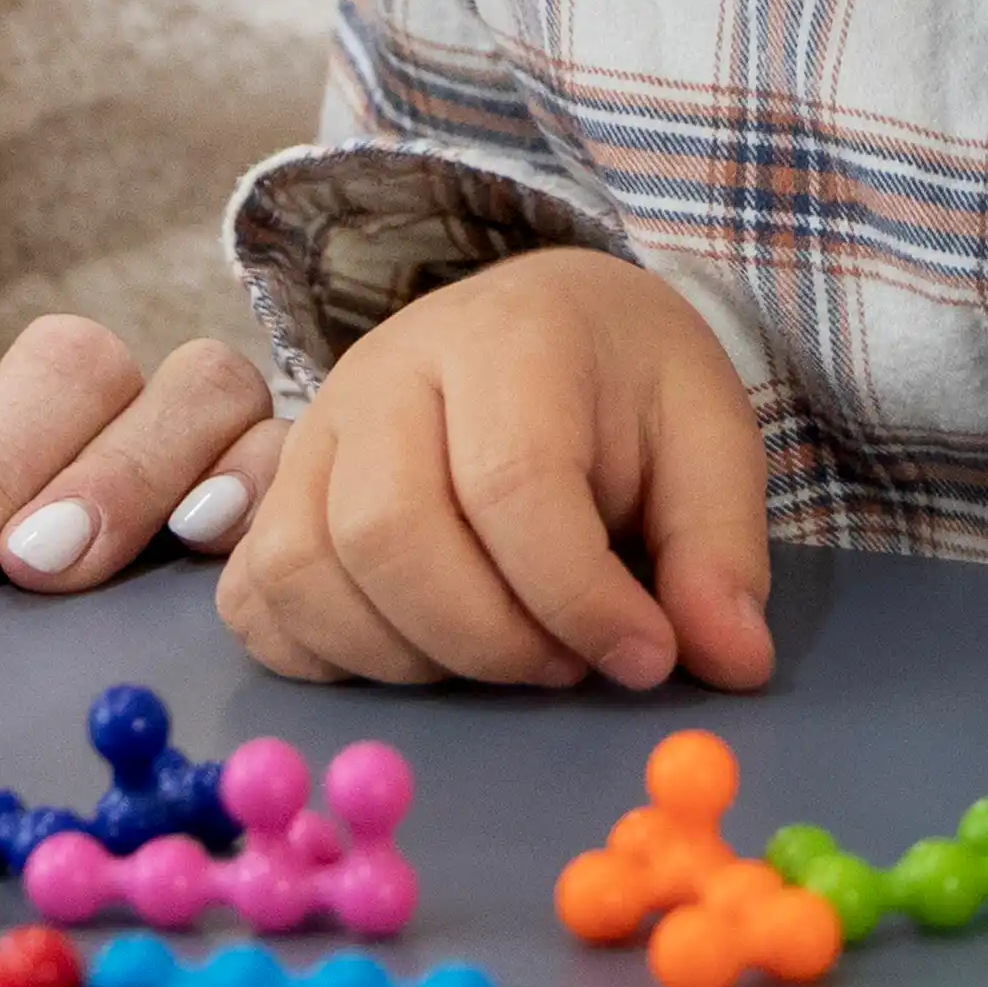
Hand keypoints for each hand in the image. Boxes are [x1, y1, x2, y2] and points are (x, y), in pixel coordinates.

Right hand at [211, 249, 776, 696]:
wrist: (541, 322)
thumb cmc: (625, 388)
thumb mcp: (708, 441)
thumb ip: (719, 550)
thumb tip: (731, 664)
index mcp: (506, 337)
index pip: (512, 484)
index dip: (579, 599)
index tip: (648, 657)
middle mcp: (384, 372)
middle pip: (389, 535)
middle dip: (490, 639)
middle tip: (568, 665)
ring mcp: (310, 433)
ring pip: (307, 573)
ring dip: (410, 657)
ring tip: (503, 650)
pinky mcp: (271, 494)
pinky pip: (256, 599)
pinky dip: (325, 655)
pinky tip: (416, 652)